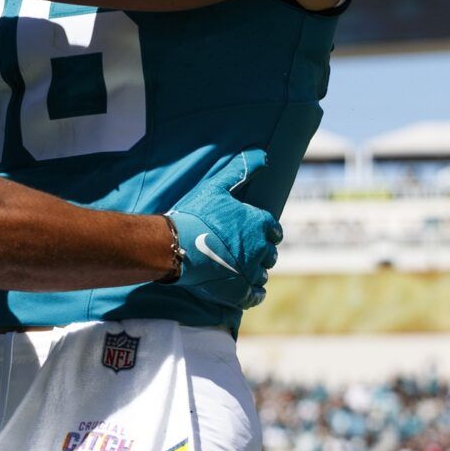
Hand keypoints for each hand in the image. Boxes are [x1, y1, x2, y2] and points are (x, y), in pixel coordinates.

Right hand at [164, 150, 281, 309]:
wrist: (176, 246)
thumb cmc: (194, 215)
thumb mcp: (217, 187)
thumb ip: (241, 170)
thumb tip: (264, 154)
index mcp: (258, 224)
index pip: (273, 230)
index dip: (266, 232)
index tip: (258, 233)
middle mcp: (259, 249)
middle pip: (270, 253)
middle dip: (261, 252)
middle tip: (245, 251)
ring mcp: (250, 272)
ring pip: (262, 274)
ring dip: (255, 271)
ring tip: (241, 269)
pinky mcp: (239, 292)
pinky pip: (255, 296)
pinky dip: (254, 293)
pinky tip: (247, 290)